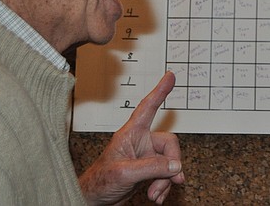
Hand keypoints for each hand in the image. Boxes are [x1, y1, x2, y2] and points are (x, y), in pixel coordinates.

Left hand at [78, 71, 184, 204]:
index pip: (148, 107)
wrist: (94, 200)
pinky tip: (156, 195)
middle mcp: (140, 142)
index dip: (160, 91)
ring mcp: (145, 157)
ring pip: (169, 162)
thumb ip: (151, 167)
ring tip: (155, 193)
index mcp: (131, 134)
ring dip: (167, 179)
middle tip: (169, 180)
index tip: (170, 76)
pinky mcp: (148, 170)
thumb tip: (175, 166)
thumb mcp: (125, 172)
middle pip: (169, 144)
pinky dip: (164, 186)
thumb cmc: (99, 182)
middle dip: (171, 165)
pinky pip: (166, 173)